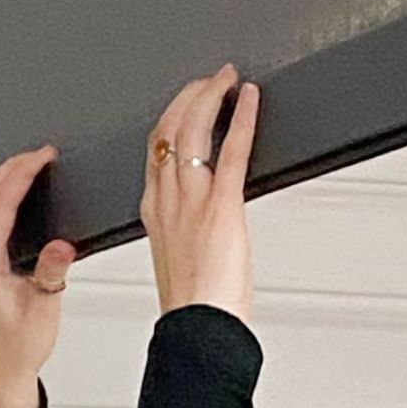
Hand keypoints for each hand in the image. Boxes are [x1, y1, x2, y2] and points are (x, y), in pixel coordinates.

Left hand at [0, 143, 73, 407]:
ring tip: (30, 165)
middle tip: (39, 153)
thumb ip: (51, 273)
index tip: (42, 156)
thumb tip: (61, 245)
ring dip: (4, 180)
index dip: (21, 175)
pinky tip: (16, 195)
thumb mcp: (44, 309)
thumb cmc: (17, 347)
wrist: (1, 373)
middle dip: (11, 168)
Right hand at [141, 66, 259, 327]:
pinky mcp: (222, 205)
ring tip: (226, 79)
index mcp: (155, 212)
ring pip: (192, 129)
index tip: (188, 101)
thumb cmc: (195, 305)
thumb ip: (191, 232)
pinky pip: (232, 149)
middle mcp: (167, 199)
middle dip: (189, 96)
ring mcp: (192, 200)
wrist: (198, 328)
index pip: (156, 149)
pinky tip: (251, 100)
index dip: (173, 117)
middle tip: (210, 79)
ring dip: (211, 96)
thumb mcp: (184, 258)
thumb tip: (209, 225)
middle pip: (169, 129)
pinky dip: (242, 118)